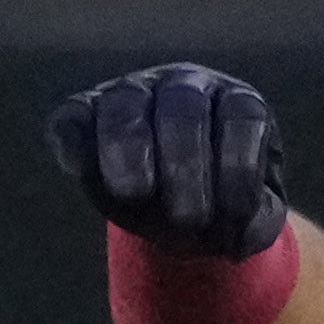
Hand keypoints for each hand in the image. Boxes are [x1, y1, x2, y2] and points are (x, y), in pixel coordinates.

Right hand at [48, 62, 292, 256]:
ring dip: (129, 149)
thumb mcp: (246, 217)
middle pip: (183, 106)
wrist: (174, 203)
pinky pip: (72, 118)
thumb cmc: (217, 202)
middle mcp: (184, 85)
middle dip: (185, 165)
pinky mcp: (84, 113)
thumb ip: (251, 224)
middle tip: (188, 218)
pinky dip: (72, 141)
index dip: (239, 166)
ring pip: (126, 103)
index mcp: (234, 101)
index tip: (233, 216)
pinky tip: (78, 170)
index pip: (241, 116)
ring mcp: (131, 93)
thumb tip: (237, 237)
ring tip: (134, 194)